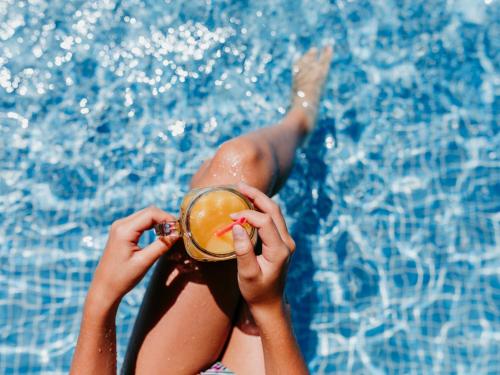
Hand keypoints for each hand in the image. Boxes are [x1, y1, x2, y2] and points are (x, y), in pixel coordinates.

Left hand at [88, 206, 178, 309]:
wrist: (104, 287)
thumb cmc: (122, 278)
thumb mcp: (144, 262)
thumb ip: (161, 246)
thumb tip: (177, 234)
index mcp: (124, 230)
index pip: (151, 214)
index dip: (168, 219)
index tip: (179, 230)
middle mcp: (121, 224)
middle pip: (149, 212)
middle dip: (165, 219)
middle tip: (177, 233)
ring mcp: (120, 226)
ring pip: (146, 215)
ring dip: (160, 222)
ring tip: (170, 235)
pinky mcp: (122, 231)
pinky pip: (141, 221)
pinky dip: (153, 225)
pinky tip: (160, 235)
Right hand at [231, 183, 295, 314]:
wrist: (270, 304)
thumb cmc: (257, 292)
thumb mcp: (247, 275)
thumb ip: (243, 251)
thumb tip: (237, 226)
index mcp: (280, 250)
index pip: (265, 221)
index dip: (247, 214)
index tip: (230, 217)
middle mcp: (287, 242)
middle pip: (274, 210)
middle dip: (256, 196)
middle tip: (239, 185)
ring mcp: (286, 241)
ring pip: (275, 212)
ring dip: (259, 200)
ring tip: (242, 190)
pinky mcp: (281, 242)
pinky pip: (273, 219)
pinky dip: (261, 209)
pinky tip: (248, 204)